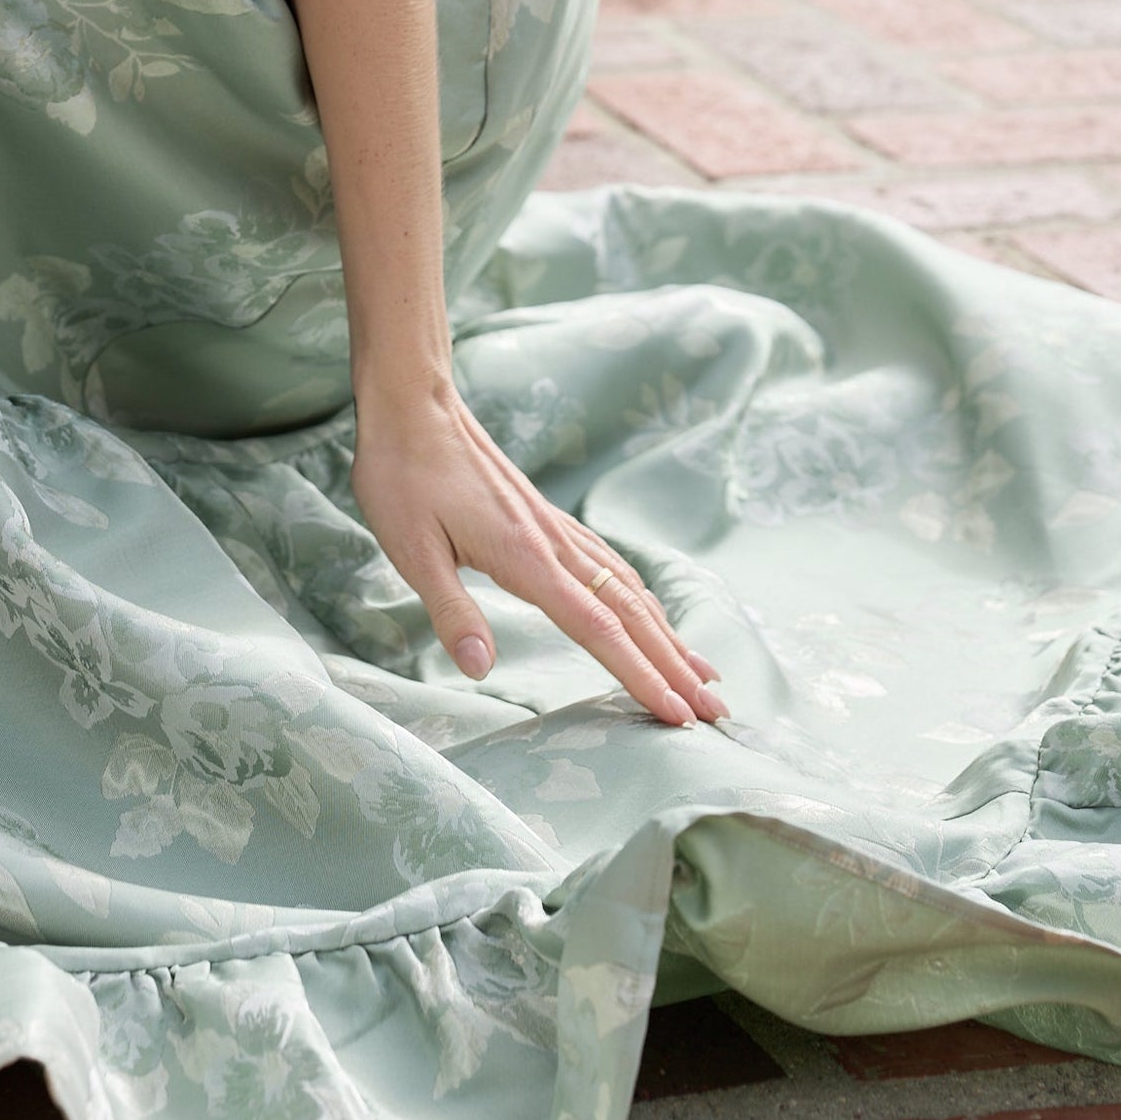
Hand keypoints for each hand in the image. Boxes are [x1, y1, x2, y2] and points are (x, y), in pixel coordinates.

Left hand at [350, 380, 728, 725]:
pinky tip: (648, 610)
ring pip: (627, 587)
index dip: (639, 676)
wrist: (412, 403)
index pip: (598, 630)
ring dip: (667, 633)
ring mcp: (555, 528)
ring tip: (702, 671)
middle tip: (717, 710)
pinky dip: (640, 597)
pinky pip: (608, 563)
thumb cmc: (403, 475)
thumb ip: (451, 610)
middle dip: (675, 665)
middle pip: (630, 613)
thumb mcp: (410, 548)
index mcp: (527, 558)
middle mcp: (554, 544)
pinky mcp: (545, 518)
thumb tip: (483, 671)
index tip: (677, 716)